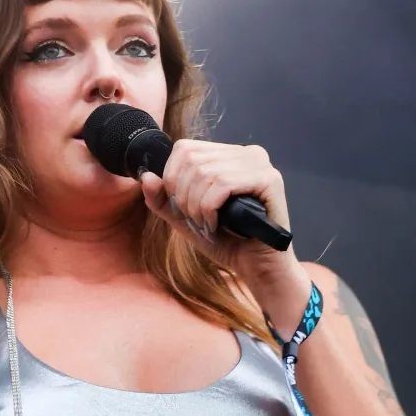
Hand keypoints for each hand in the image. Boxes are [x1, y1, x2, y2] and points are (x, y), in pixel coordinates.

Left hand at [139, 140, 293, 281]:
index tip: (182, 207)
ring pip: (206, 173)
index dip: (172, 179)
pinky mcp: (269, 179)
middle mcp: (246, 152)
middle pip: (192, 161)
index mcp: (228, 154)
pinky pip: (224, 184)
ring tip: (208, 225)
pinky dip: (211, 209)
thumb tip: (146, 176)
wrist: (256, 267)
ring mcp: (259, 163)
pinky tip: (217, 225)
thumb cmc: (225, 241)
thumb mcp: (185, 219)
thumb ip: (162, 199)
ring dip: (197, 207)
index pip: (184, 148)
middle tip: (196, 221)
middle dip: (184, 197)